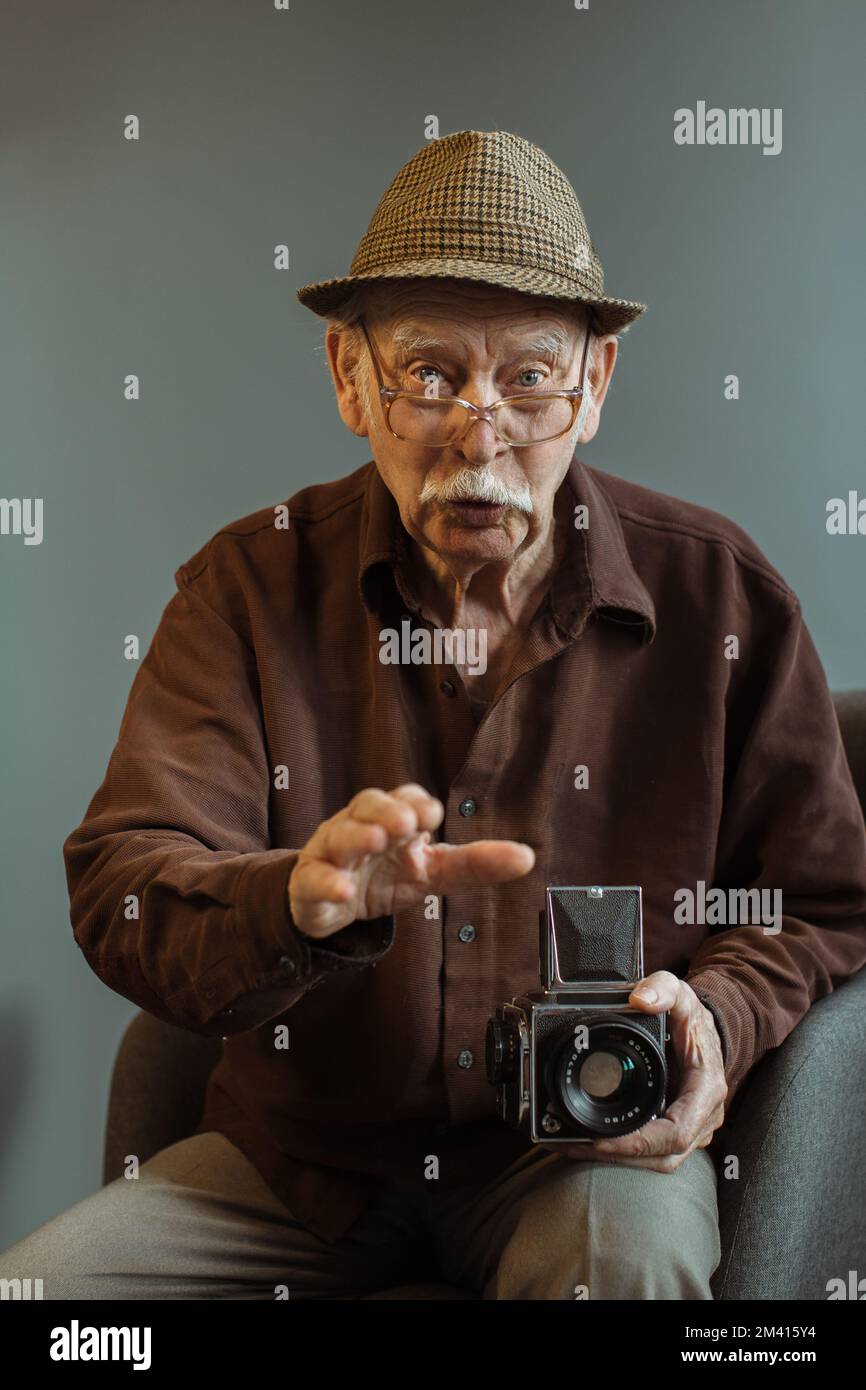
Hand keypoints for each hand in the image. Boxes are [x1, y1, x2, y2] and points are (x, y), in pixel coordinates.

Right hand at [288, 782, 534, 939]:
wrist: (334, 903)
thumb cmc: (387, 875)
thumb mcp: (434, 872)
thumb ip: (475, 865)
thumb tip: (529, 857)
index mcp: (393, 819)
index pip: (404, 798)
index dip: (417, 804)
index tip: (432, 816)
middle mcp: (360, 826)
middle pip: (367, 805)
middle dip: (386, 810)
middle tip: (407, 823)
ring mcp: (332, 852)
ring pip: (338, 834)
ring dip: (356, 835)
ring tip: (375, 842)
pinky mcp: (310, 883)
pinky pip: (313, 878)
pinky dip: (327, 883)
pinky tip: (343, 892)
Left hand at [539, 971, 726, 1172]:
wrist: (708, 1032)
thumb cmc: (695, 1019)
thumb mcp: (682, 996)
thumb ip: (663, 989)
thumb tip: (640, 998)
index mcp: (706, 1092)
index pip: (676, 1135)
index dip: (639, 1144)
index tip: (601, 1139)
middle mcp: (703, 1118)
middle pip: (663, 1158)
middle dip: (618, 1157)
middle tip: (575, 1146)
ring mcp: (693, 1129)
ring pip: (657, 1161)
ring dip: (618, 1159)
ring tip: (575, 1147)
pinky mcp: (678, 1131)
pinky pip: (653, 1153)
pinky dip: (624, 1152)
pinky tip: (592, 1143)